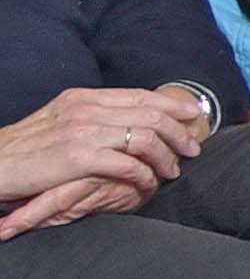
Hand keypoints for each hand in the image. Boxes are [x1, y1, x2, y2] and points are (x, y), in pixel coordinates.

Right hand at [0, 85, 203, 236]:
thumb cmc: (26, 150)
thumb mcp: (59, 122)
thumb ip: (92, 117)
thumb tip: (129, 121)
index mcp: (83, 98)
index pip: (139, 95)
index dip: (172, 105)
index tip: (194, 115)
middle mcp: (85, 109)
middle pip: (150, 114)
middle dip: (179, 132)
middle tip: (192, 149)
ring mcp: (82, 132)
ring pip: (144, 137)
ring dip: (166, 156)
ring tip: (173, 171)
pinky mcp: (77, 158)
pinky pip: (126, 164)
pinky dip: (144, 174)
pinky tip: (148, 183)